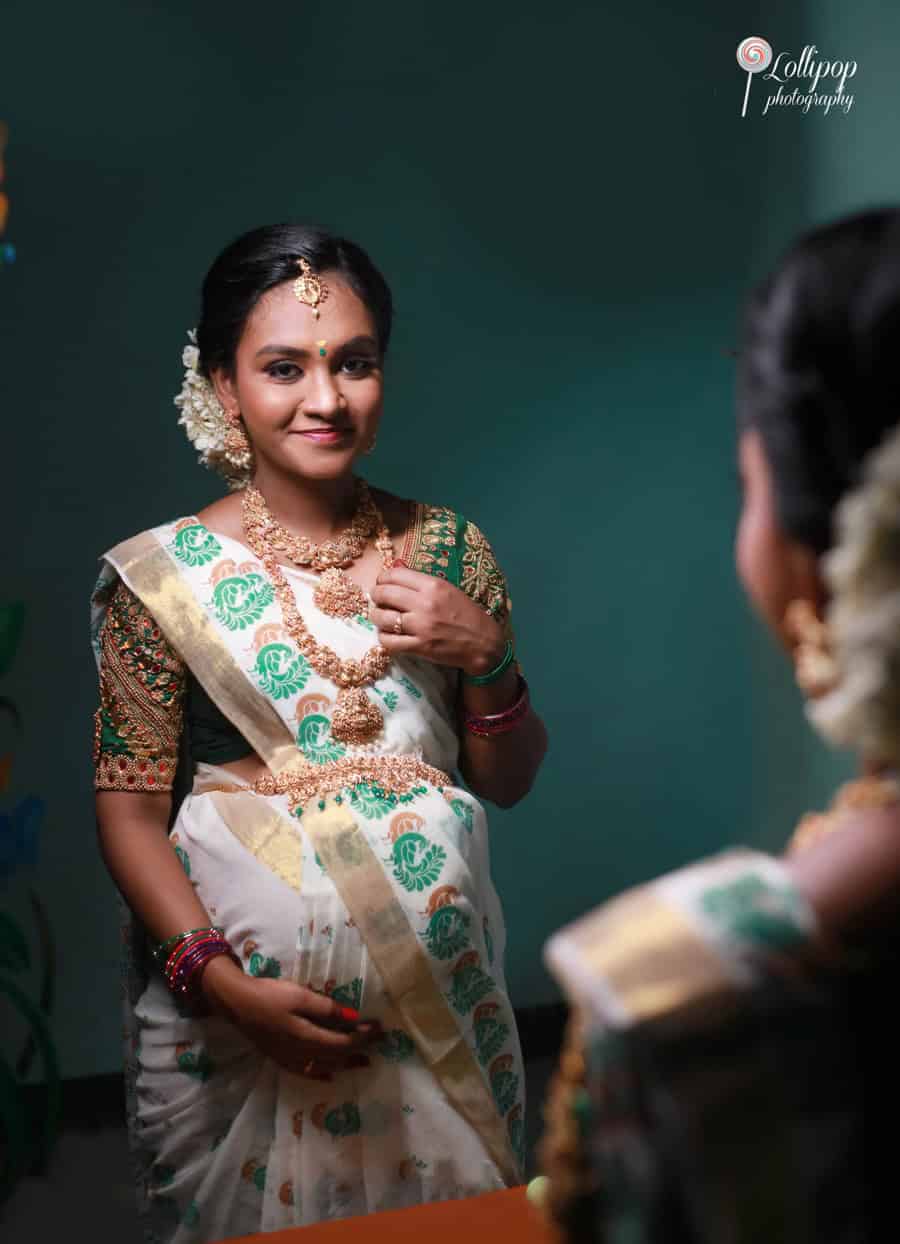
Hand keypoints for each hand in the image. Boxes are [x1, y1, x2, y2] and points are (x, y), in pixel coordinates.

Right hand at [201, 956, 381, 1079]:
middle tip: (379, 1044)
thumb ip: (326, 1009)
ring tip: (363, 1062)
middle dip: (359, 1050)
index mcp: (307, 1038)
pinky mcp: (280, 1058)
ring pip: (324, 1067)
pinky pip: (307, 1072)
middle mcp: (300, 1054)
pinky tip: (329, 1073)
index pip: (343, 1042)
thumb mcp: (300, 996)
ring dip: (345, 1064)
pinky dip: (323, 1072)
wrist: (236, 1003)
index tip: (380, 1028)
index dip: (363, 1037)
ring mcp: (289, 1059)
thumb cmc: (270, 995)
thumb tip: (353, 1017)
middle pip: (336, 1056)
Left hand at [369, 562, 505, 677]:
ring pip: (381, 618)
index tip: (382, 583)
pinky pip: (388, 641)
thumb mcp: (448, 590)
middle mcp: (425, 604)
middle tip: (377, 599)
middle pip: (384, 594)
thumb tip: (396, 572)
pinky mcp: (419, 647)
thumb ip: (422, 583)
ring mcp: (420, 627)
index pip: (394, 575)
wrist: (483, 643)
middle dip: (375, 595)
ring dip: (376, 616)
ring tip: (380, 617)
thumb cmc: (467, 614)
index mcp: (433, 586)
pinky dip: (383, 637)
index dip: (382, 578)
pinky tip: (388, 634)